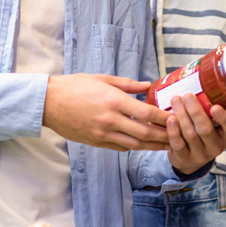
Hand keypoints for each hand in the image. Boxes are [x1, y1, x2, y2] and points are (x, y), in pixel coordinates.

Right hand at [43, 74, 170, 151]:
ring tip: (166, 145)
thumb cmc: (74, 86)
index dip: (163, 117)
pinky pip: (119, 147)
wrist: (48, 103)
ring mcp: (102, 133)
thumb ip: (127, 84)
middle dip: (163, 136)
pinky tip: (142, 145)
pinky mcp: (95, 142)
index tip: (175, 118)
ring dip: (152, 146)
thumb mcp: (102, 79)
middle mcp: (110, 120)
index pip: (146, 113)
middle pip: (144, 133)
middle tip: (177, 136)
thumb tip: (148, 85)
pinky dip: (132, 146)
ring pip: (134, 144)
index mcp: (113, 101)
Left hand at [165, 95, 225, 175]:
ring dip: (182, 116)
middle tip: (188, 95)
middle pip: (205, 129)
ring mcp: (200, 154)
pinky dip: (173, 131)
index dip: (224, 118)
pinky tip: (170, 119)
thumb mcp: (213, 124)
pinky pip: (178, 144)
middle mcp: (216, 146)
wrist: (190, 159)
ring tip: (175, 100)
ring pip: (190, 135)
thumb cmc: (202, 134)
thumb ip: (209, 109)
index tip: (215, 107)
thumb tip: (198, 80)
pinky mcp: (184, 159)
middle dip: (195, 111)